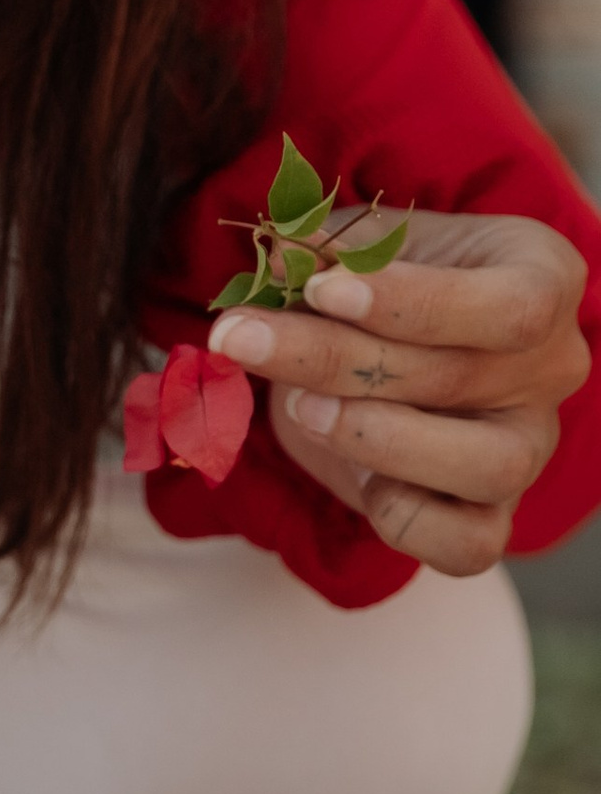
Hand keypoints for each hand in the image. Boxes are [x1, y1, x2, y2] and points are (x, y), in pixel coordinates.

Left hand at [206, 206, 590, 577]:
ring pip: (486, 468)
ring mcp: (529, 447)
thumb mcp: (358, 248)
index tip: (319, 288)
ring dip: (372, 438)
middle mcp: (551, 368)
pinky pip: (468, 545)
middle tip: (242, 337)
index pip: (512, 306)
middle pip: (461, 377)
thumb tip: (283, 255)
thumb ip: (325, 248)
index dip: (412, 303)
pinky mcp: (492, 514)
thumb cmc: (383, 286)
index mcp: (543, 279)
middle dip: (335, 358)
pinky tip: (347, 471)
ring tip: (299, 406)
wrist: (384, 353)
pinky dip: (402, 522)